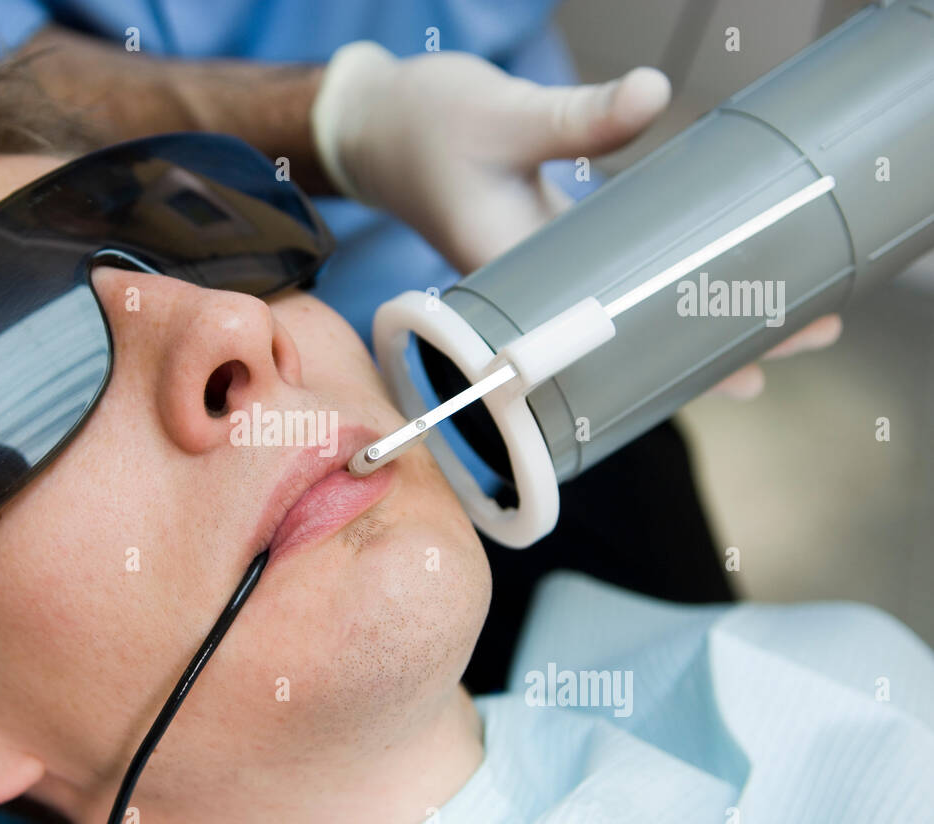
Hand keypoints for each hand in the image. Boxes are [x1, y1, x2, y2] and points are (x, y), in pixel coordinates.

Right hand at [310, 41, 841, 397]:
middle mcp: (530, 290)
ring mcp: (543, 271)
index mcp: (511, 277)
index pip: (606, 343)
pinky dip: (664, 272)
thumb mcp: (497, 115)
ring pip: (630, 309)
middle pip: (632, 339)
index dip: (676, 365)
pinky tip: (712, 268)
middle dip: (717, 341)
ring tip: (783, 313)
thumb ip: (574, 117)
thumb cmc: (419, 129)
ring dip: (700, 308)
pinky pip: (617, 273)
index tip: (743, 370)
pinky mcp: (551, 244)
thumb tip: (653, 93)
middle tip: (807, 332)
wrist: (377, 128)